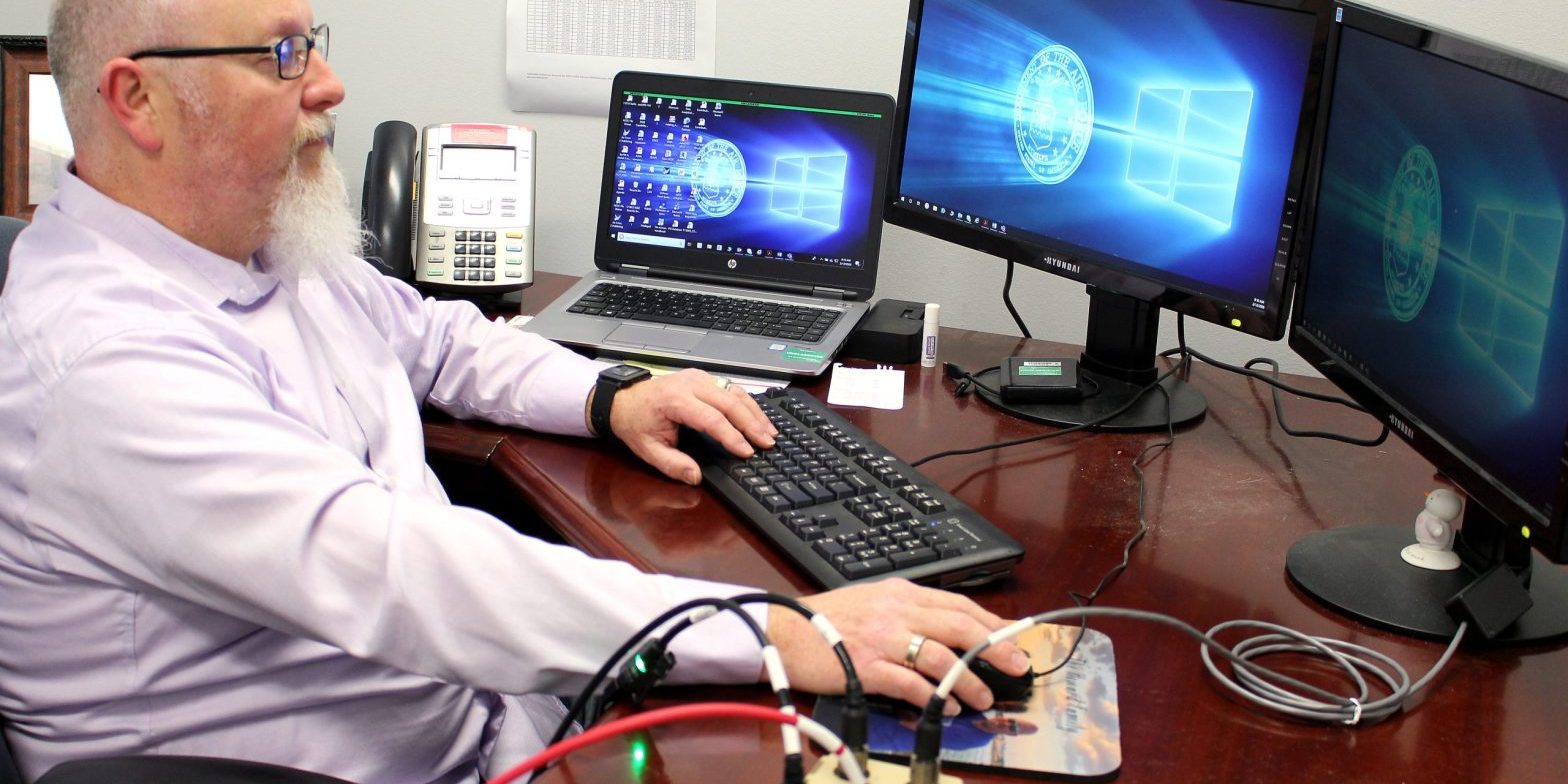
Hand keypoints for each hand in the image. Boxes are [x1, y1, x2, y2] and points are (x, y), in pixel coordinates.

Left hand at [607, 368, 776, 483]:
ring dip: (755, 413)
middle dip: (752, 424)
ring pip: (735, 392)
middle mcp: (690, 384)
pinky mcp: (704, 378)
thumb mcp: (647, 450)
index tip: (746, 452)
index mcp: (675, 400)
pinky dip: (748, 404)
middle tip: (768, 443)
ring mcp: (699, 378)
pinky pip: (731, 389)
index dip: (732, 436)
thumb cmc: (636, 422)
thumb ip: (672, 465)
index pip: (712, 419)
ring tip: (770, 433)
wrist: (623, 399)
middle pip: (730, 402)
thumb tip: (695, 477)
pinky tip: (759, 419)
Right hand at [768, 579, 1030, 713]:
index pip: (957, 604)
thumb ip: (907, 610)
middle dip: (993, 647)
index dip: (990, 621)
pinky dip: (933, 696)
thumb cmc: (826, 619)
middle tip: (1017, 665)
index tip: (1013, 635)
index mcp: (900, 592)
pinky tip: (946, 706)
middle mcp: (896, 611)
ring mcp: (883, 639)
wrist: (784, 630)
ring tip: (983, 697)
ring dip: (968, 680)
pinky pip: (911, 684)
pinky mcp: (868, 667)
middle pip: (959, 626)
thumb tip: (946, 629)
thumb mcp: (872, 600)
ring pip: (941, 657)